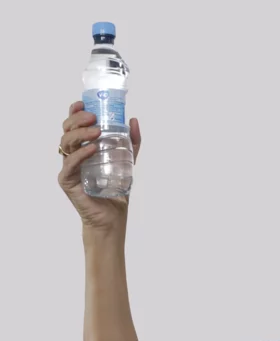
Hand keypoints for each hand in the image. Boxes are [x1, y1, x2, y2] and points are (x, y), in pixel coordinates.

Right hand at [57, 101, 141, 232]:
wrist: (112, 218)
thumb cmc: (115, 191)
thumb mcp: (126, 162)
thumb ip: (131, 143)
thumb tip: (133, 120)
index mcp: (82, 148)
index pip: (73, 125)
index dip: (75, 112)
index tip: (83, 103)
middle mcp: (72, 155)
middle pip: (67, 130)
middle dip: (78, 120)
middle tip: (93, 118)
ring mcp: (68, 167)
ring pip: (66, 143)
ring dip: (81, 134)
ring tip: (96, 132)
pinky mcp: (67, 180)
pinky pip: (70, 163)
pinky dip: (81, 154)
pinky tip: (92, 149)